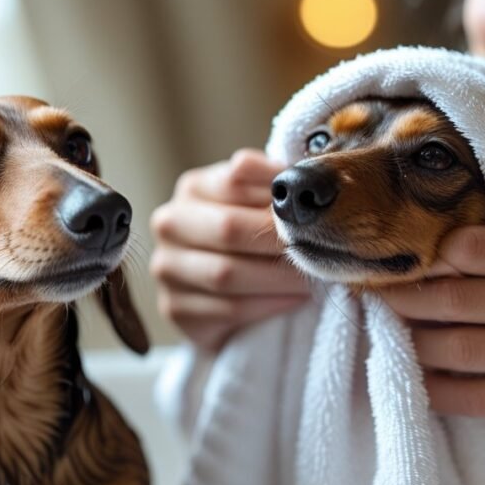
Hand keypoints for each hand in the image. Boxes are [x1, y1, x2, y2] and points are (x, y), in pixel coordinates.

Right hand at [150, 149, 310, 350]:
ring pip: (226, 273)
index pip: (234, 179)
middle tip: (317, 251)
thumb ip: (273, 188)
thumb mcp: (256, 205)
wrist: (215, 299)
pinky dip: (268, 305)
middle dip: (278, 241)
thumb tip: (304, 176)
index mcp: (193, 188)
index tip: (311, 208)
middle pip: (229, 228)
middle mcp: (171, 223)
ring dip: (277, 278)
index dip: (276, 194)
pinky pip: (228, 308)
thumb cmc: (246, 243)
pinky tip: (293, 301)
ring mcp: (167, 267)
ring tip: (310, 279)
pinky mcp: (174, 307)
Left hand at [378, 226, 484, 435]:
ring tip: (383, 335)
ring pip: (456, 350)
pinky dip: (433, 389)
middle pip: (452, 299)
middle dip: (399, 301)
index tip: (393, 263)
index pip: (466, 248)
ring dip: (409, 344)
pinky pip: (472, 398)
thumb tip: (437, 247)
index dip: (422, 257)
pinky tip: (411, 379)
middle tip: (367, 299)